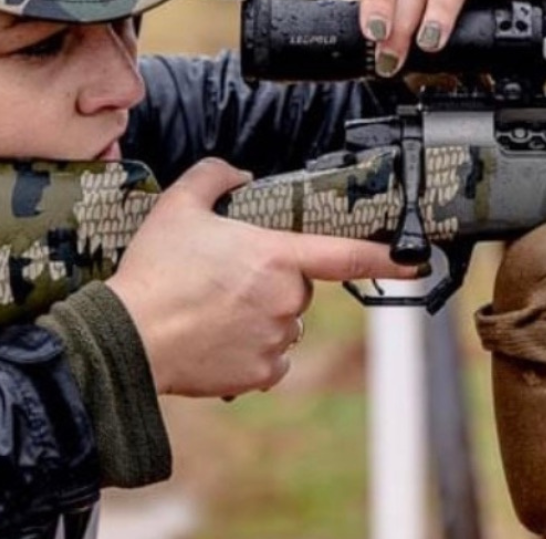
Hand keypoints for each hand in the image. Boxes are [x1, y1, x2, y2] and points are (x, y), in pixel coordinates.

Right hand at [107, 158, 414, 398]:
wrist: (126, 339)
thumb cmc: (155, 271)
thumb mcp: (180, 206)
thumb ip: (216, 177)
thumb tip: (240, 173)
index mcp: (277, 257)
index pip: (347, 255)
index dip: (387, 257)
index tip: (417, 260)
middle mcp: (288, 301)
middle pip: (301, 288)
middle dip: (276, 283)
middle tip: (228, 281)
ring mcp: (277, 339)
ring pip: (286, 323)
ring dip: (264, 317)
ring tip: (216, 312)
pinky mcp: (262, 373)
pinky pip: (274, 358)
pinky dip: (256, 349)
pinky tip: (221, 339)